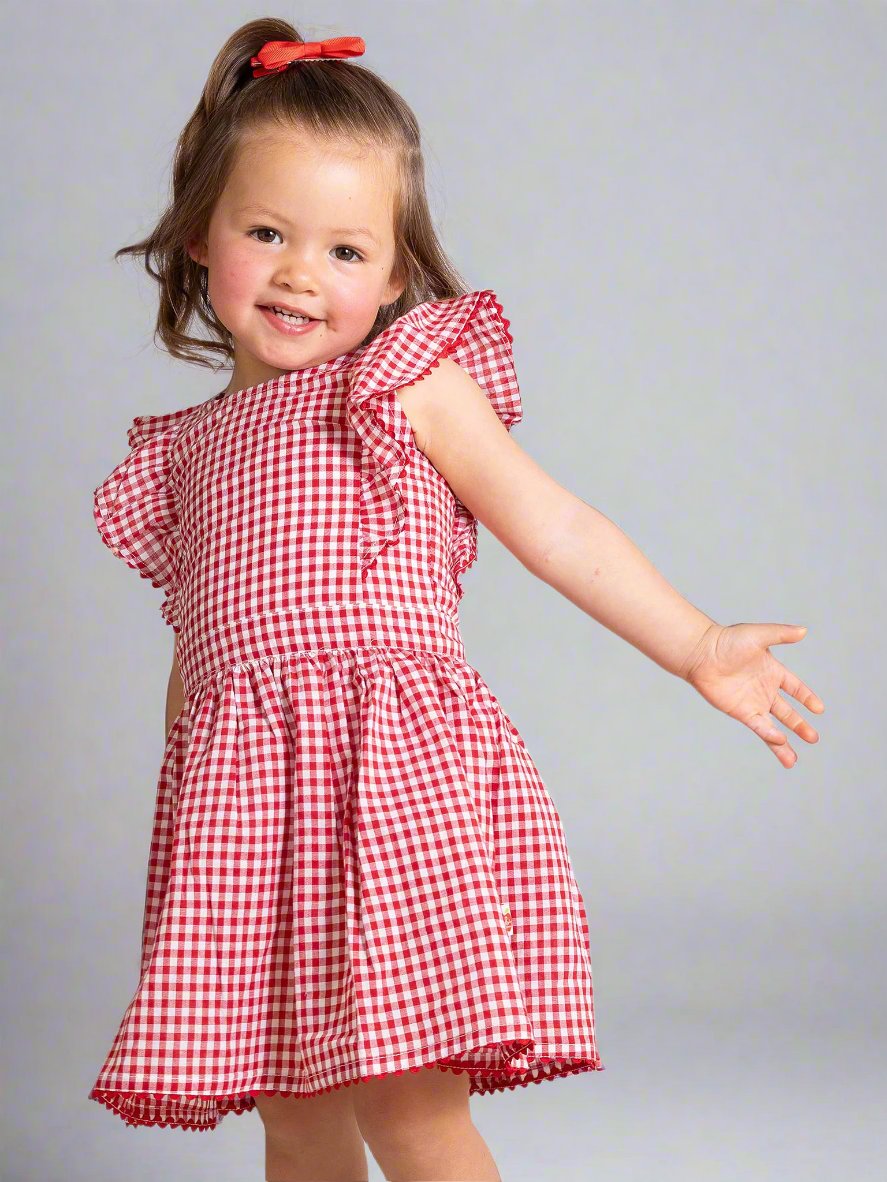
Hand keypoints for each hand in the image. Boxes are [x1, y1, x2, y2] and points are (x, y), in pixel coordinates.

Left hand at [678, 622, 823, 767]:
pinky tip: (780, 742)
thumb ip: (781, 634)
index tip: (819, 709)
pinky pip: (759, 725)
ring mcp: (752, 702)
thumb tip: (804, 631)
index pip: (795, 688)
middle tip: (813, 738)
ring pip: (773, 726)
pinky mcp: (740, 711)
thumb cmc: (726, 640)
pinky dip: (769, 735)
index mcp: (772, 671)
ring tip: (793, 761)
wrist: (701, 653)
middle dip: (800, 726)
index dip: (807, 697)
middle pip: (787, 712)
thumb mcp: (758, 635)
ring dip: (783, 743)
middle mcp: (764, 690)